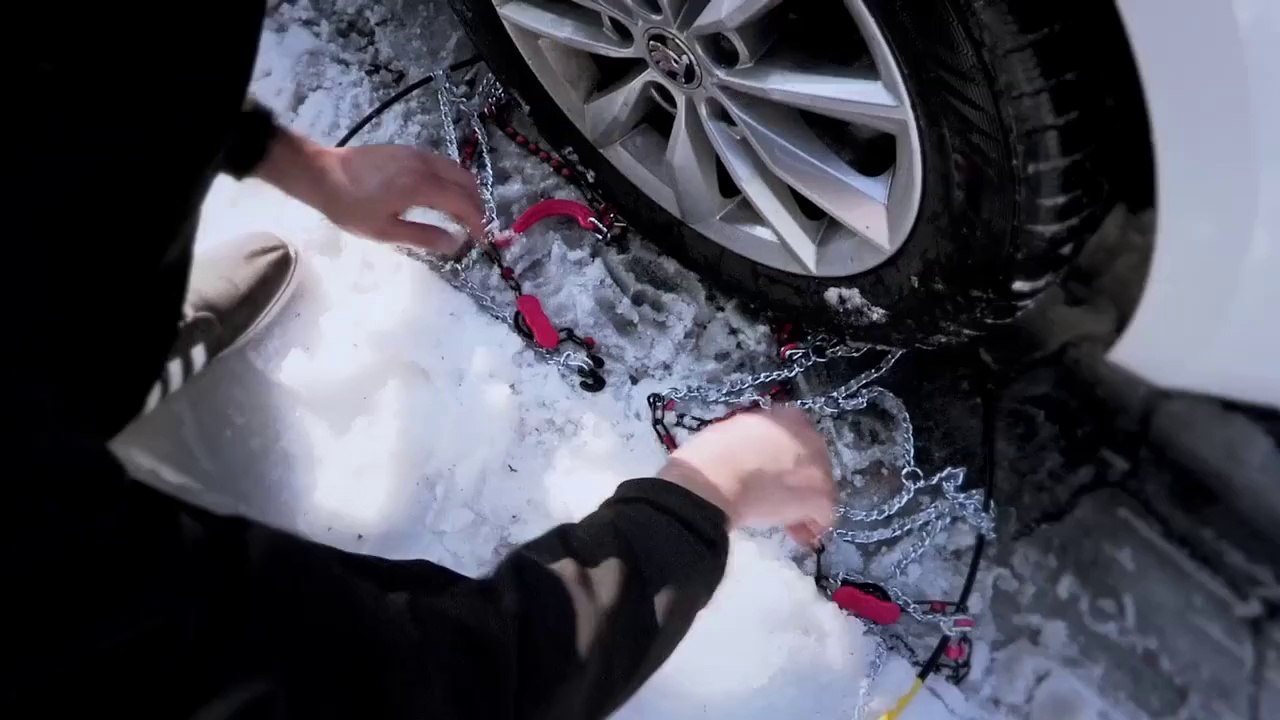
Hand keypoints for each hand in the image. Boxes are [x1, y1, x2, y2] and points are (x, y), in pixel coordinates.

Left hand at [257, 133, 484, 253]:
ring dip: (466, 191)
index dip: (477, 221)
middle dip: (477, 205)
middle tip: (476, 227)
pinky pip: (442, 164)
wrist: (321, 174)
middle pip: (466, 182)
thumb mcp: (385, 231)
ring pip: (456, 170)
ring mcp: (416, 154)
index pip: (463, 203)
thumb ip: (424, 236)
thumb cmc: (350, 207)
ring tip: (464, 212)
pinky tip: (444, 194)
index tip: (482, 239)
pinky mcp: (407, 150)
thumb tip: (455, 243)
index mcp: (421, 186)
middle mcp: (425, 165)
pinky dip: (453, 179)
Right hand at [658, 407, 835, 545]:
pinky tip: (796, 535)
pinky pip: (825, 516)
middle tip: (780, 499)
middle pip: (816, 463)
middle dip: (801, 481)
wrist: (712, 481)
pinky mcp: (819, 497)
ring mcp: (818, 467)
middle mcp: (809, 438)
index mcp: (787, 417)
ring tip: (787, 522)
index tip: (775, 472)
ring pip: (823, 489)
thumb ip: (758, 438)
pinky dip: (812, 527)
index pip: (800, 437)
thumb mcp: (737, 431)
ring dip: (806, 505)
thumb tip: (760, 451)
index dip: (789, 458)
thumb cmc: (711, 456)